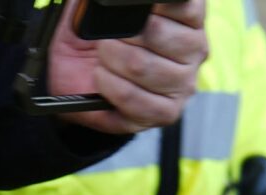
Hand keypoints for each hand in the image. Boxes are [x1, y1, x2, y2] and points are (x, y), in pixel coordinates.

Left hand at [46, 0, 208, 135]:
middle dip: (120, 33)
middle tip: (108, 37)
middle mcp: (192, 51)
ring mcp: (183, 84)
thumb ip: (115, 0)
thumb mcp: (96, 3)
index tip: (132, 7)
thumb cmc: (90, 33)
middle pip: (158, 33)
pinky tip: (104, 79)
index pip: (186, 5)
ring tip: (103, 59)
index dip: (153, 4)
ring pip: (141, 66)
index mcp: (185, 18)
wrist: (73, 70)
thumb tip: (110, 1)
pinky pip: (134, 98)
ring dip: (109, 60)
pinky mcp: (167, 112)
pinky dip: (108, 86)